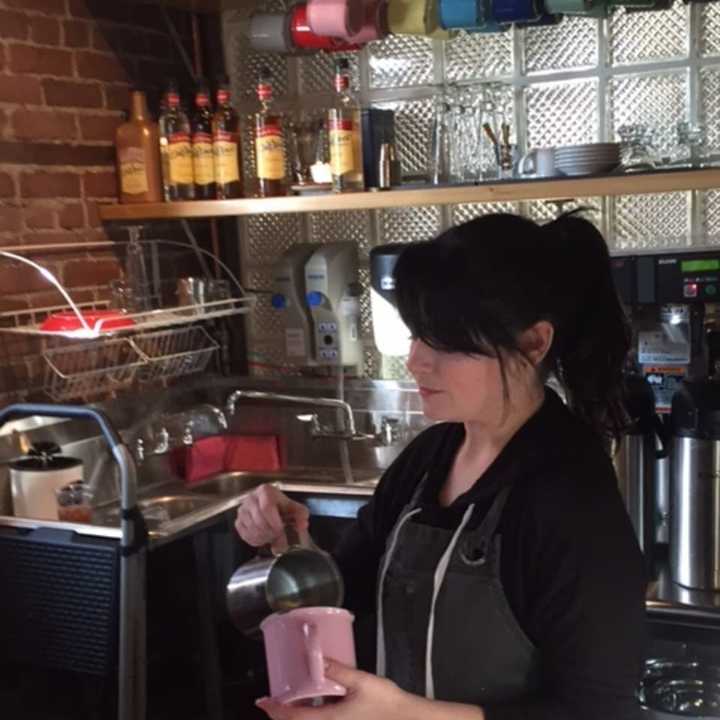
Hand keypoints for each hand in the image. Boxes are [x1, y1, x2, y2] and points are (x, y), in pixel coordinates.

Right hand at [234, 484, 309, 548]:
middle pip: (258, 519)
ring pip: (251, 528)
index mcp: (265, 491)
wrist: (272, 510)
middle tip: (278, 535)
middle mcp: (251, 498)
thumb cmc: (282, 508)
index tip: (281, 529)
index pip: (266, 507)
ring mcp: (243, 510)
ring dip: (263, 536)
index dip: (274, 521)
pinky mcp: (238, 521)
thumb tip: (302, 523)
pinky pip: (244, 534)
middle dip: (270, 531)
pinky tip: (263, 537)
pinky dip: (255, 540)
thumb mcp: (294, 508)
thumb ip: (301, 514)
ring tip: (272, 536)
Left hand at [256, 661, 413, 719]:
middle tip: (272, 699)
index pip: (293, 717)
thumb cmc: (386, 704)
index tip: (262, 700)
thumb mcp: (361, 682)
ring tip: (290, 700)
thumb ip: (337, 670)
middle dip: (282, 714)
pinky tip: (315, 704)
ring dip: (297, 715)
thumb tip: (316, 657)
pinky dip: (311, 716)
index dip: (274, 709)